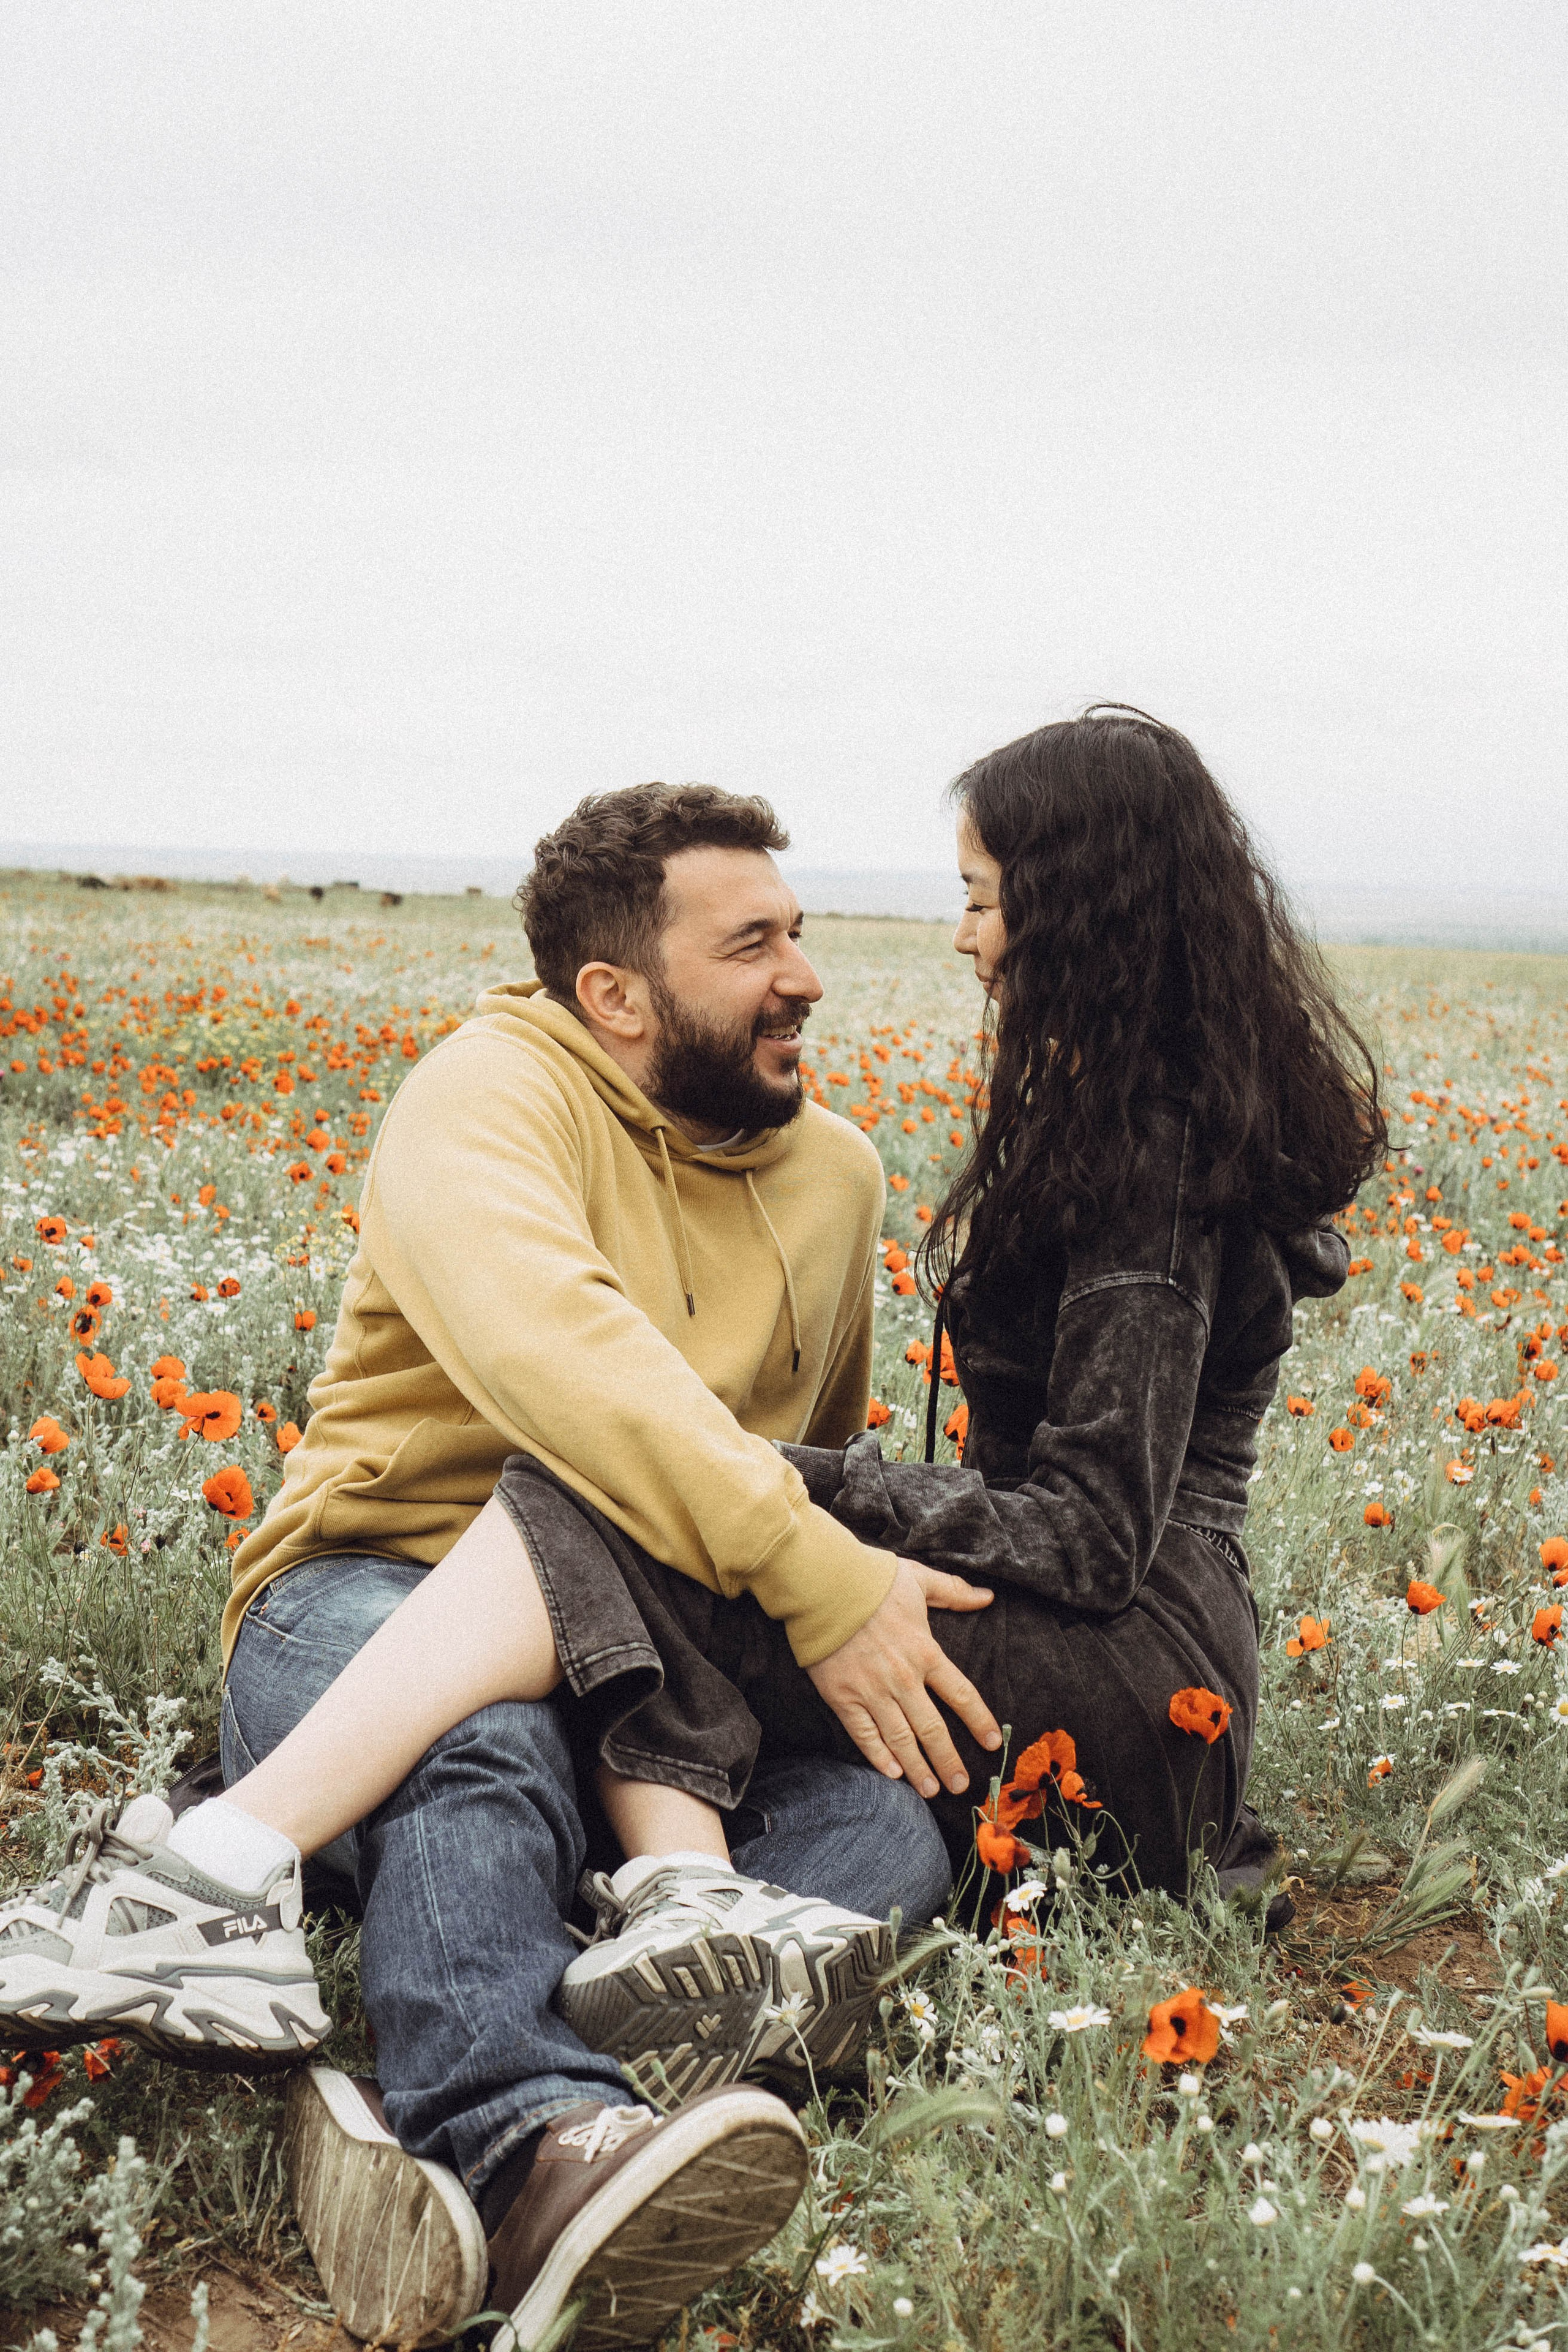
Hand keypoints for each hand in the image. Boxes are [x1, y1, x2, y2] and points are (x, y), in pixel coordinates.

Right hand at [805, 1560, 1001, 1798]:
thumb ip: (954, 1592)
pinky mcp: (843, 1697)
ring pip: (901, 1739)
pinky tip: (891, 1772)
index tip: (992, 1743)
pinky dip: (879, 1755)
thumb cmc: (872, 1579)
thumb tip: (987, 1596)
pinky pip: (864, 1734)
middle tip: (960, 1785)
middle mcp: (904, 1679)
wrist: (822, 1584)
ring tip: (930, 1790)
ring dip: (917, 1768)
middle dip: (949, 1761)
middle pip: (933, 1729)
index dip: (979, 1721)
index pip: (962, 1695)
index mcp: (926, 1652)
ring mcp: (872, 1691)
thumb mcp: (919, 1580)